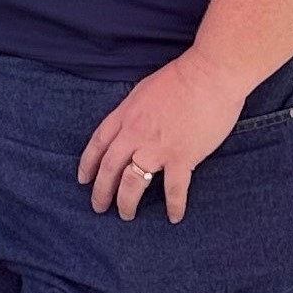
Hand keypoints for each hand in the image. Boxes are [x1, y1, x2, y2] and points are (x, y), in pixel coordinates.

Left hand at [77, 54, 250, 222]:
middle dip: (101, 191)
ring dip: (127, 202)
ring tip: (126, 215)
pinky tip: (173, 217)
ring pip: (132, 182)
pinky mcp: (182, 157)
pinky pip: (173, 188)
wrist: (209, 75)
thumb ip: (134, 111)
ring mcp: (157, 147)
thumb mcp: (144, 91)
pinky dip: (173, 205)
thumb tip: (131, 126)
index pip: (98, 143)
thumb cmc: (182, 77)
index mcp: (125, 115)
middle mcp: (135, 133)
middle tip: (99, 207)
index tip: (83, 179)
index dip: (88, 163)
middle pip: (110, 167)